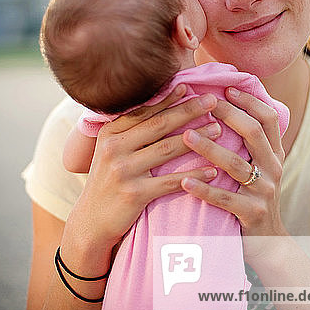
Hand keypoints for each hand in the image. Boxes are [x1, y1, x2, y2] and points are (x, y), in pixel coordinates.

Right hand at [62, 84, 219, 266]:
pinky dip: (194, 175)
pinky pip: (170, 181)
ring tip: (218, 130)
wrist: (90, 222)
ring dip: (196, 139)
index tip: (190, 86)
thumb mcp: (111, 150)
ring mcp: (123, 170)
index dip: (168, 98)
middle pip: (159, 124)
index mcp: (110, 132)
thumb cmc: (107, 182)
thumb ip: (130, 130)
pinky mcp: (134, 193)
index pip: (144, 110)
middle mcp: (115, 147)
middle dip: (188, 110)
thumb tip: (159, 103)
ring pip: (167, 149)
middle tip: (212, 101)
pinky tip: (213, 170)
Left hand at [180, 87, 287, 264]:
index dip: (249, 101)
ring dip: (209, 148)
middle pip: (253, 133)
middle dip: (227, 115)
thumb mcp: (259, 167)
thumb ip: (248, 143)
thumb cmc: (253, 196)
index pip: (268, 118)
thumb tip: (224, 106)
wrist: (268, 243)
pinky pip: (225, 199)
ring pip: (236, 165)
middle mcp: (274, 169)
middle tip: (202, 103)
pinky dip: (204, 189)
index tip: (226, 88)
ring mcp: (264, 192)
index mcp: (275, 154)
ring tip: (185, 135)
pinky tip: (184, 181)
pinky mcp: (252, 214)